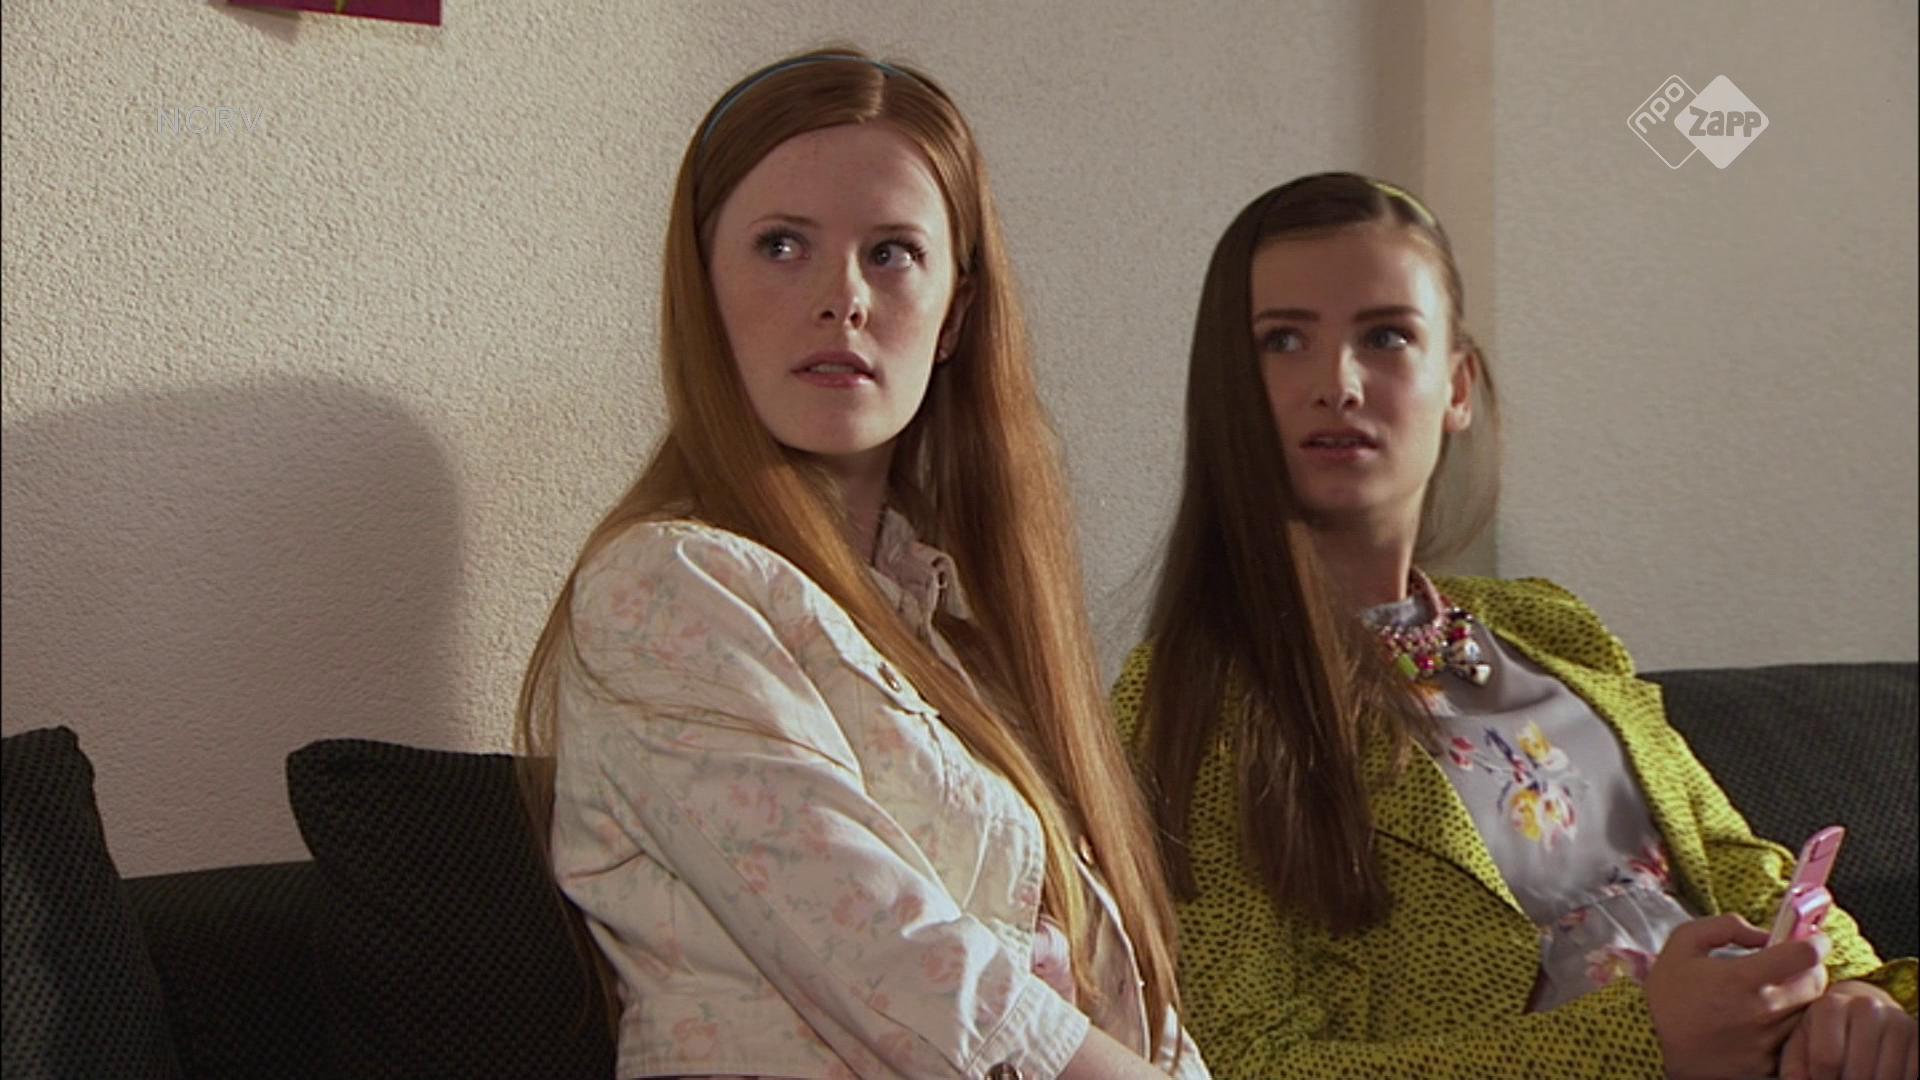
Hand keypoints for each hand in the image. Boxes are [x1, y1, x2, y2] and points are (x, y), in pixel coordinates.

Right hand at [1645, 913, 1829, 1079]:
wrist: (1651, 1045)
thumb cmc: (1666, 994)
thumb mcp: (1683, 943)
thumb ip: (1726, 927)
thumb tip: (1764, 934)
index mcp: (1741, 978)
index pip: (1804, 957)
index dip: (1815, 943)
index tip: (1813, 940)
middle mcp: (1761, 1011)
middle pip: (1816, 985)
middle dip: (1812, 970)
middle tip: (1796, 966)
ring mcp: (1766, 1042)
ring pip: (1808, 1014)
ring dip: (1801, 999)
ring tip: (1778, 994)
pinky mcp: (1766, 1065)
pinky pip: (1794, 1041)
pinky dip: (1790, 1028)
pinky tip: (1769, 1022)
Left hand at [1778, 979, 1918, 1079]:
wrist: (1861, 1017)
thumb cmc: (1823, 1037)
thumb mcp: (1801, 1047)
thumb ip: (1794, 1067)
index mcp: (1831, 1006)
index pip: (1827, 1060)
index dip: (1821, 1079)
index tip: (1820, 1077)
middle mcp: (1867, 1007)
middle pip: (1858, 1073)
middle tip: (1841, 1078)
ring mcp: (1897, 1020)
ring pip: (1887, 1078)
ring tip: (1856, 1077)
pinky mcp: (1918, 1035)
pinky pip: (1911, 1073)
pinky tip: (1878, 1075)